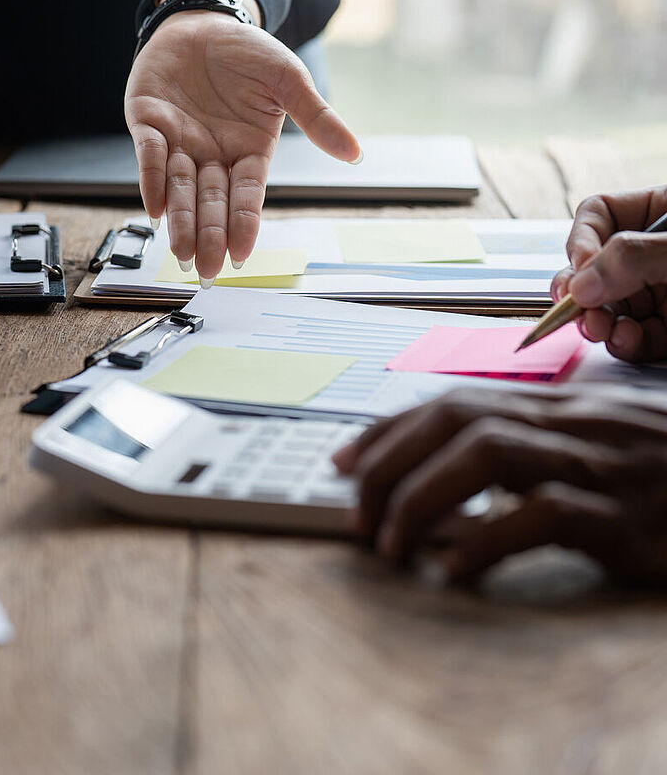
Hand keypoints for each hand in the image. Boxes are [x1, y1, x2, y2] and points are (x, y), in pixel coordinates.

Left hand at [125, 12, 359, 280]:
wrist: (205, 20)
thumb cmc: (248, 52)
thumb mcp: (288, 80)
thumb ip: (315, 117)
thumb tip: (355, 153)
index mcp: (247, 150)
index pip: (246, 194)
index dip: (243, 223)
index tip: (241, 254)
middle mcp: (211, 154)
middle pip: (211, 200)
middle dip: (209, 234)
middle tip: (207, 268)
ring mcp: (178, 140)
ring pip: (179, 187)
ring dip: (180, 219)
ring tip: (181, 252)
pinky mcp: (148, 122)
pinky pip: (148, 155)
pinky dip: (150, 179)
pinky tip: (155, 207)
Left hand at [331, 385, 666, 584]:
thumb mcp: (596, 452)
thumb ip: (532, 451)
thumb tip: (449, 476)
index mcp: (559, 406)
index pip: (453, 399)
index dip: (390, 428)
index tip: (345, 462)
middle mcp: (573, 423)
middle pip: (457, 417)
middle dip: (389, 460)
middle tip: (353, 511)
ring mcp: (602, 466)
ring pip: (487, 454)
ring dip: (422, 497)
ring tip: (389, 544)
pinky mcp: (628, 519)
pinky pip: (542, 517)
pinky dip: (485, 542)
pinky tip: (455, 573)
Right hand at [549, 186, 666, 362]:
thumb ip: (632, 258)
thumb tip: (578, 287)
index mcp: (657, 213)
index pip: (598, 215)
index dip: (580, 239)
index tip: (581, 266)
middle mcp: (652, 254)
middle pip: (594, 268)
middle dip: (580, 292)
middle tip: (577, 308)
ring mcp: (661, 291)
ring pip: (609, 307)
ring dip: (597, 322)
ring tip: (599, 329)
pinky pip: (638, 338)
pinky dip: (626, 345)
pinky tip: (625, 341)